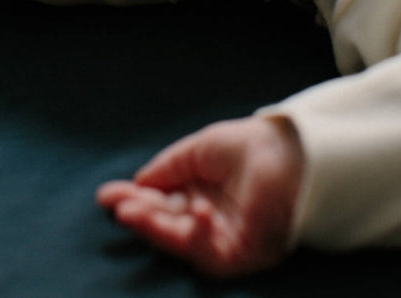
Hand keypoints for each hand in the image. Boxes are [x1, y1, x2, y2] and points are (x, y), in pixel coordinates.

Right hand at [96, 115, 303, 276]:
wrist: (295, 153)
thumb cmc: (251, 144)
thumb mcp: (201, 148)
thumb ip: (170, 167)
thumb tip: (138, 183)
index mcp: (197, 192)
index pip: (159, 201)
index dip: (133, 198)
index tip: (105, 195)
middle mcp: (206, 217)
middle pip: (165, 223)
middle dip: (140, 216)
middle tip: (119, 207)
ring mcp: (222, 238)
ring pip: (181, 242)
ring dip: (157, 229)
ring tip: (134, 212)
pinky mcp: (240, 254)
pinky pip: (211, 254)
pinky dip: (198, 237)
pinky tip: (195, 213)